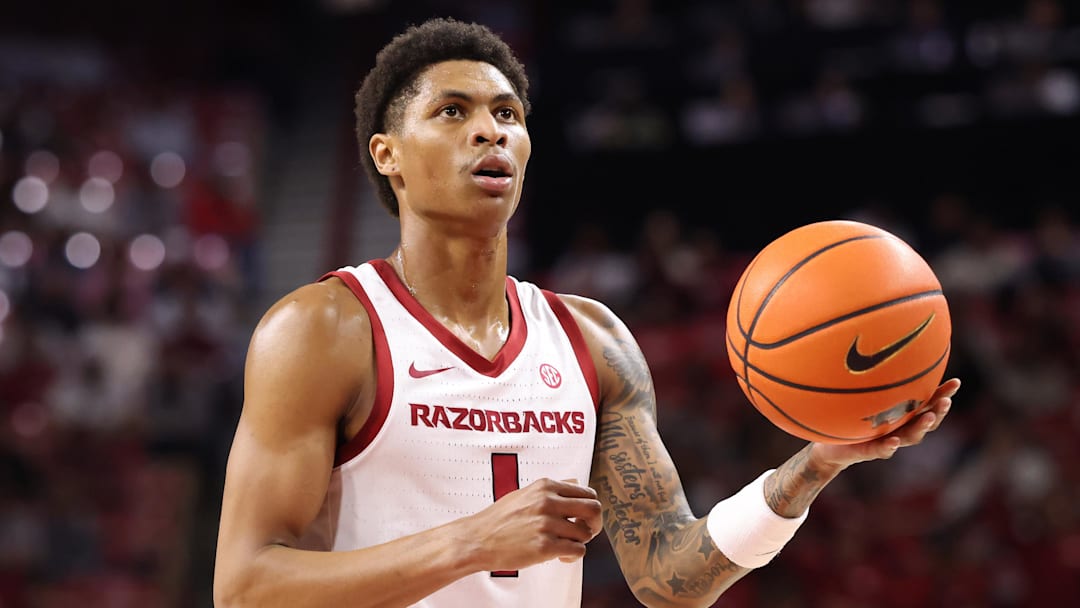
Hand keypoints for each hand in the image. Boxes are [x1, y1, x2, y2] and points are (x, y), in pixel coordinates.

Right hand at [460, 478, 602, 571]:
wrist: (477, 539)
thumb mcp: (525, 493)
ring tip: (564, 545)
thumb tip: (576, 484)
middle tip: (585, 531)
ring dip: (579, 542)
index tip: (583, 517)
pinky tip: (560, 556)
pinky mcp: (545, 546)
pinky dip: (572, 555)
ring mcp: (547, 524)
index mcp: (545, 487)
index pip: (587, 492)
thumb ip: (551, 490)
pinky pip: (577, 550)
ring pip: (585, 533)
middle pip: (594, 509)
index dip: (589, 507)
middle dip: (594, 523)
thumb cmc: (499, 519)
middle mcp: (548, 502)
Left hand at [810, 378, 960, 469]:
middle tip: (946, 401)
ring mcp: (886, 440)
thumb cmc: (849, 417)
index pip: (928, 403)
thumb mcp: (859, 394)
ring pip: (911, 437)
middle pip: (927, 420)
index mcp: (902, 414)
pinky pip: (880, 450)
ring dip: (922, 427)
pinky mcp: (868, 451)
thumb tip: (876, 341)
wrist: (831, 447)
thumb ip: (871, 377)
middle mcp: (899, 428)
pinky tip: (893, 441)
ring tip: (929, 417)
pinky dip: (888, 447)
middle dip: (939, 410)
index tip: (956, 382)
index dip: (943, 394)